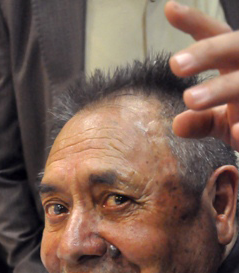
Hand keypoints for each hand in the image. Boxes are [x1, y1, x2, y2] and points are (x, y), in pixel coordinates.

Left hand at [165, 1, 238, 148]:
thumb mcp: (223, 121)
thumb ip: (201, 121)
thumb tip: (178, 125)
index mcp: (236, 62)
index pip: (217, 36)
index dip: (196, 22)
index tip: (169, 9)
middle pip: (234, 48)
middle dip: (207, 53)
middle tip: (175, 64)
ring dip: (218, 89)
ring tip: (190, 99)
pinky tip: (236, 132)